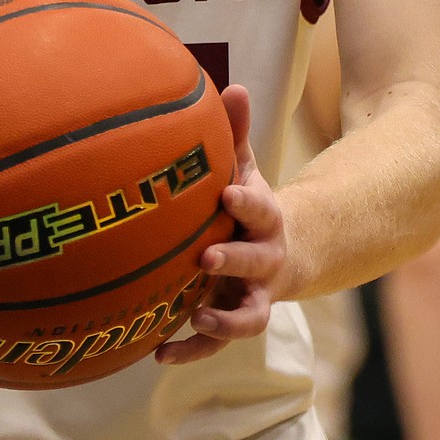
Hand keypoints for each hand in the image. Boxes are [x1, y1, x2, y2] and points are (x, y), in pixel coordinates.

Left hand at [155, 84, 286, 363]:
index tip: (227, 194)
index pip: (260, 207)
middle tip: (206, 255)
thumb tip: (233, 84)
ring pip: (249, 315)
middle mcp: (264, 258)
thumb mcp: (245, 168)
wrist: (281, 254)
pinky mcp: (231, 318)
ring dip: (225, 318)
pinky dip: (191, 350)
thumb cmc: (245, 203)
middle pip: (257, 261)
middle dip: (235, 258)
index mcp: (264, 217)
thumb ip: (237, 133)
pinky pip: (215, 343)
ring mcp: (250, 293)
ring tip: (197, 315)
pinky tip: (158, 355)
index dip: (247, 203)